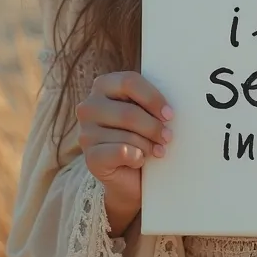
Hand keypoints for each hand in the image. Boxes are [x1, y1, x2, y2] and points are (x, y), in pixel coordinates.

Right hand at [76, 71, 172, 233]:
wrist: (131, 175)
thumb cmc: (142, 134)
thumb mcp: (146, 111)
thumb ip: (150, 101)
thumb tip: (171, 106)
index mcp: (104, 86)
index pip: (129, 82)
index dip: (153, 98)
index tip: (169, 114)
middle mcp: (89, 107)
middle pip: (128, 112)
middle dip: (153, 127)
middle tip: (168, 137)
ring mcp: (86, 133)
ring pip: (126, 135)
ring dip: (148, 145)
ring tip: (158, 150)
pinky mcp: (90, 158)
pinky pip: (120, 153)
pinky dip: (137, 157)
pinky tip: (140, 160)